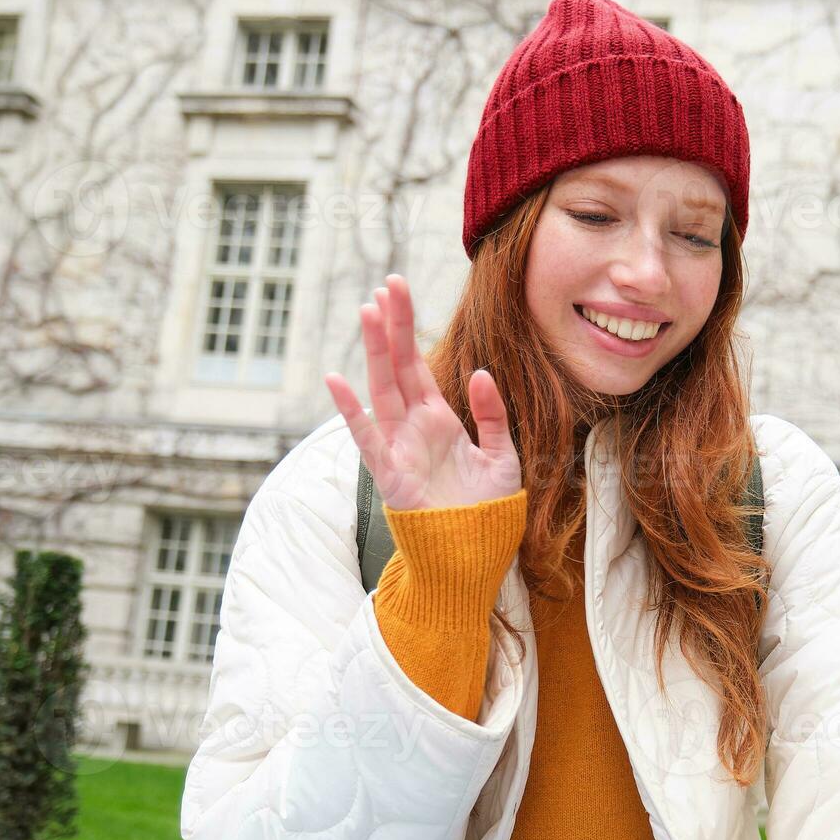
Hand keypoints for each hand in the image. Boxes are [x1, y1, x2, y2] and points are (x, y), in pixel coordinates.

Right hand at [323, 273, 521, 510]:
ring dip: (376, 350)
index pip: (419, 364)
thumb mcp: (502, 457)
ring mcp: (399, 447)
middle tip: (387, 284)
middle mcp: (414, 427)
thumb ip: (492, 415)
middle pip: (399, 366)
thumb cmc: (488, 512)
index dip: (409, 328)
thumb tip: (481, 372)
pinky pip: (368, 437)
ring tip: (368, 310)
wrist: (474, 556)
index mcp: (439, 420)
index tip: (398, 290)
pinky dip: (351, 410)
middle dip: (393, 326)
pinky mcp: (390, 473)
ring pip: (383, 389)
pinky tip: (337, 378)